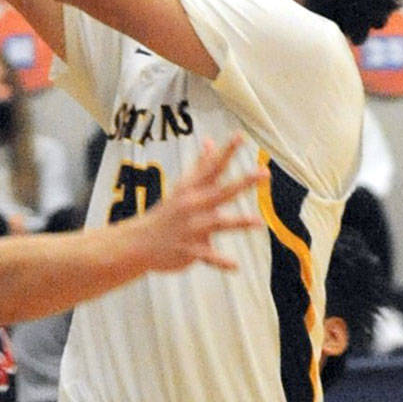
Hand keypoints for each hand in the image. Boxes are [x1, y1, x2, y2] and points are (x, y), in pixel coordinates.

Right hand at [138, 136, 262, 274]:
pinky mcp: (188, 250)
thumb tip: (210, 141)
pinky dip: (221, 261)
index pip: (212, 167)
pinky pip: (208, 256)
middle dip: (243, 182)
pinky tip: (236, 266)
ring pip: (217, 223)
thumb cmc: (168, 213)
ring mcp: (191, 228)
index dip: (227, 151)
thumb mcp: (183, 187)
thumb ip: (200, 166)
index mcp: (192, 190)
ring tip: (259, 222)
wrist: (138, 243)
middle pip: (221, 191)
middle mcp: (193, 206)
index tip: (241, 136)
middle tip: (264, 173)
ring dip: (238, 222)